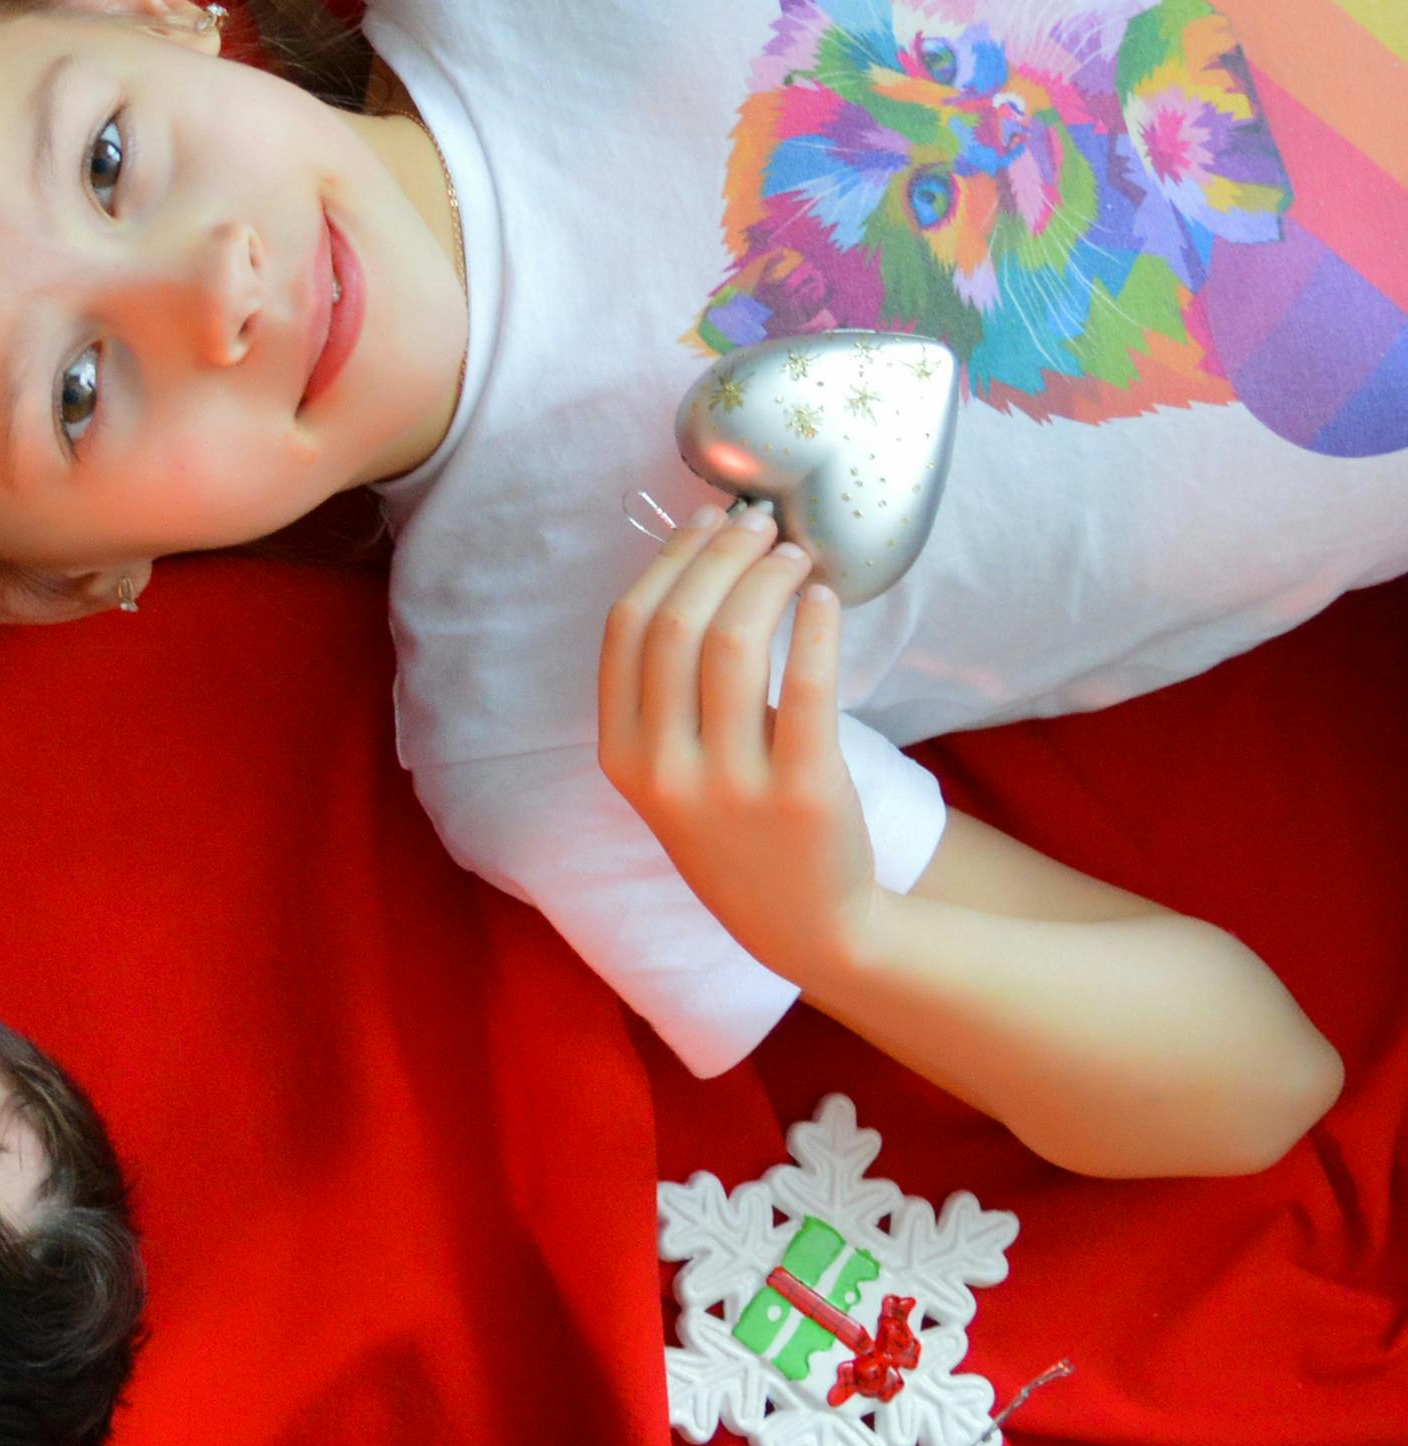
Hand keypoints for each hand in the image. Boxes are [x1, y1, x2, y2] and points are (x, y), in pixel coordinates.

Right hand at [598, 500, 871, 985]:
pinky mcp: (803, 793)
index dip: (667, 560)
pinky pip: (810, 686)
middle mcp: (664, 772)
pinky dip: (817, 627)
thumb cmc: (737, 831)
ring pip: (736, 645)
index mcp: (621, 758)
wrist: (805, 925)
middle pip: (679, 625)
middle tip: (760, 524)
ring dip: (767, 580)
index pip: (626, 630)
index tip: (706, 520)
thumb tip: (703, 565)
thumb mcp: (671, 773)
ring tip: (795, 554)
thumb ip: (668, 694)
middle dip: (721, 556)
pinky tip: (824, 599)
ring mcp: (731, 786)